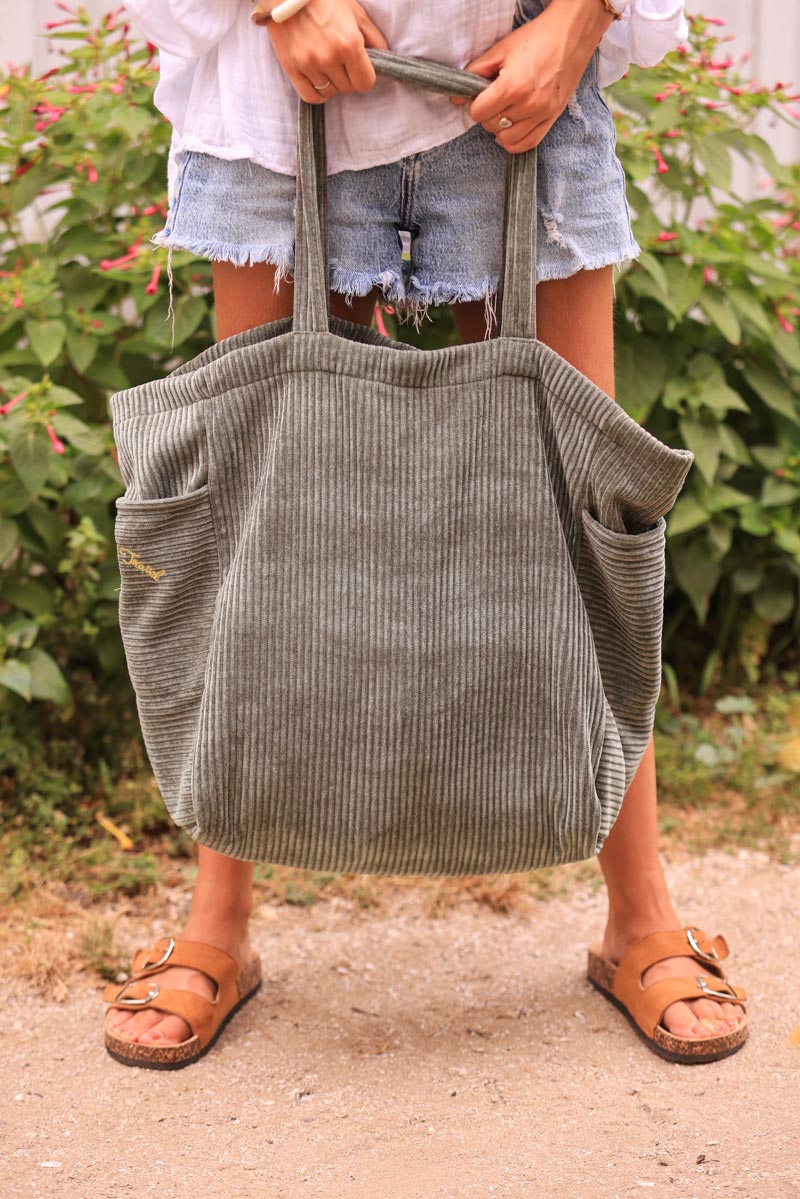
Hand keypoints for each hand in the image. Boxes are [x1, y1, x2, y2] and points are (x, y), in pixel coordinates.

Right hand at [265, 0, 388, 103]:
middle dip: (348, 77)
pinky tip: (318, 80)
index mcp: (349, 43)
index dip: (364, 76)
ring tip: (327, 65)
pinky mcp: (292, 68)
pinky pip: (310, 96)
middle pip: (348, 88)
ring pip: (329, 92)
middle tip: (341, 62)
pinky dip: (317, 92)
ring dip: (331, 82)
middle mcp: (329, 57)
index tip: (359, 67)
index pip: (365, 83)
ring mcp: (309, 64)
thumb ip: (372, 35)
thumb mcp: (354, 10)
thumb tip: (383, 54)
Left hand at [451, 0, 612, 152]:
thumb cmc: (536, 38)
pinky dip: (514, 142)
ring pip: (507, 139)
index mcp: (512, 87)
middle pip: (490, 126)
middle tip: (493, 99)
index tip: (479, 95)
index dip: (474, 104)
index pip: (478, 113)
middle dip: (487, 114)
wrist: (571, 34)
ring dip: (499, 128)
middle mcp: (528, 105)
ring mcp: (542, 114)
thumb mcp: (501, 50)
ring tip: (503, 112)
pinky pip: (528, 144)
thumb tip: (455, 96)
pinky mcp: (553, 118)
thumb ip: (475, 72)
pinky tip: (510, 129)